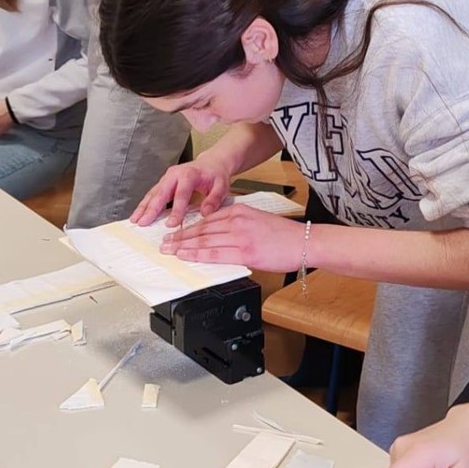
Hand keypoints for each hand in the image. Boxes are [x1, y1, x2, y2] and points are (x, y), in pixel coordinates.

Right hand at [132, 157, 235, 226]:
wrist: (211, 163)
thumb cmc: (215, 175)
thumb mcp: (221, 186)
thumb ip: (214, 199)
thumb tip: (205, 213)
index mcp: (189, 174)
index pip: (181, 194)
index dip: (176, 210)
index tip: (171, 224)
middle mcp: (175, 174)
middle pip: (161, 193)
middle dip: (151, 209)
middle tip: (143, 222)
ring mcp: (167, 178)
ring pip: (153, 193)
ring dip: (143, 207)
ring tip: (134, 220)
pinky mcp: (164, 183)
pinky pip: (152, 194)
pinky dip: (145, 205)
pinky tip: (138, 214)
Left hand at [158, 204, 304, 270]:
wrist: (304, 242)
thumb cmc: (284, 235)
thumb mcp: (257, 220)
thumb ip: (237, 224)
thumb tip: (218, 236)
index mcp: (239, 211)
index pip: (207, 220)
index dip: (188, 228)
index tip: (175, 233)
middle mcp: (237, 221)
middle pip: (201, 229)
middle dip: (180, 237)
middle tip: (164, 243)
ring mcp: (240, 236)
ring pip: (204, 240)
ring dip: (183, 246)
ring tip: (169, 251)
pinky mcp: (245, 252)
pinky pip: (215, 253)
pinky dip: (197, 255)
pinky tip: (186, 256)